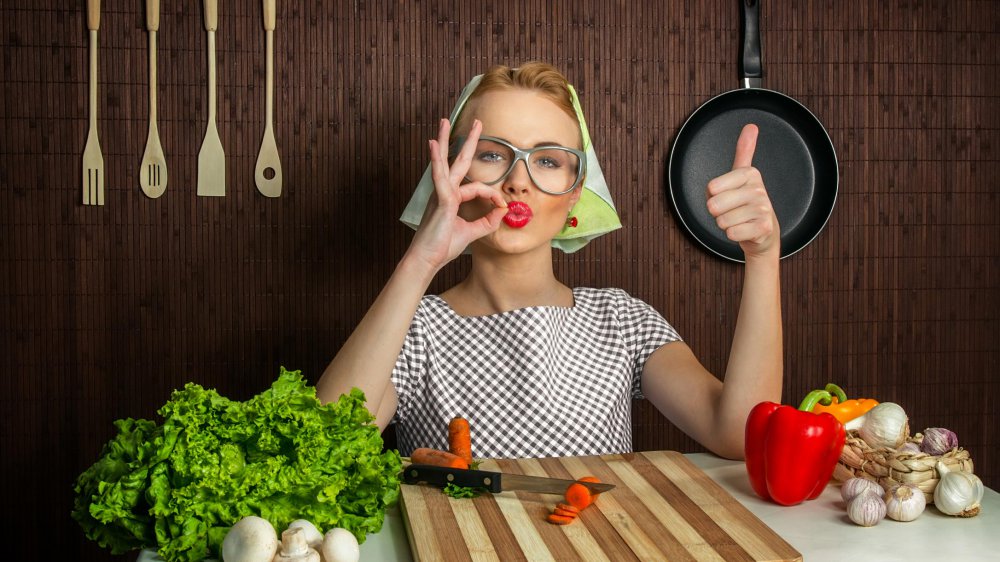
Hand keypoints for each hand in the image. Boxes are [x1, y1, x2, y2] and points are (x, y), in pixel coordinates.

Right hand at [406, 118, 507, 269]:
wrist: (427, 260)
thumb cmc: (442, 247)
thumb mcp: (472, 232)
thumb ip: (487, 222)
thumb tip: (503, 210)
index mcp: (451, 198)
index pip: (477, 188)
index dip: (493, 195)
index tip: (502, 206)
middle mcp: (444, 192)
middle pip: (457, 161)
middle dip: (467, 141)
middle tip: (476, 123)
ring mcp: (440, 194)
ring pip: (443, 162)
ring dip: (444, 141)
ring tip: (444, 122)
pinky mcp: (440, 200)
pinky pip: (441, 177)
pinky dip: (436, 160)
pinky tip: (432, 145)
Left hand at [706, 124, 779, 260]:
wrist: (763, 232)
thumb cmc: (746, 203)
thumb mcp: (742, 176)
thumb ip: (744, 151)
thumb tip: (751, 126)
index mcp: (750, 174)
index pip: (711, 188)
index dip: (712, 196)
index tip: (726, 195)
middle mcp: (759, 189)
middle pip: (714, 206)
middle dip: (717, 213)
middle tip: (731, 211)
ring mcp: (763, 209)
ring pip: (722, 221)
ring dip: (725, 225)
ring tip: (739, 221)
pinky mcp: (764, 228)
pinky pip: (731, 233)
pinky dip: (733, 235)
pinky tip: (744, 230)